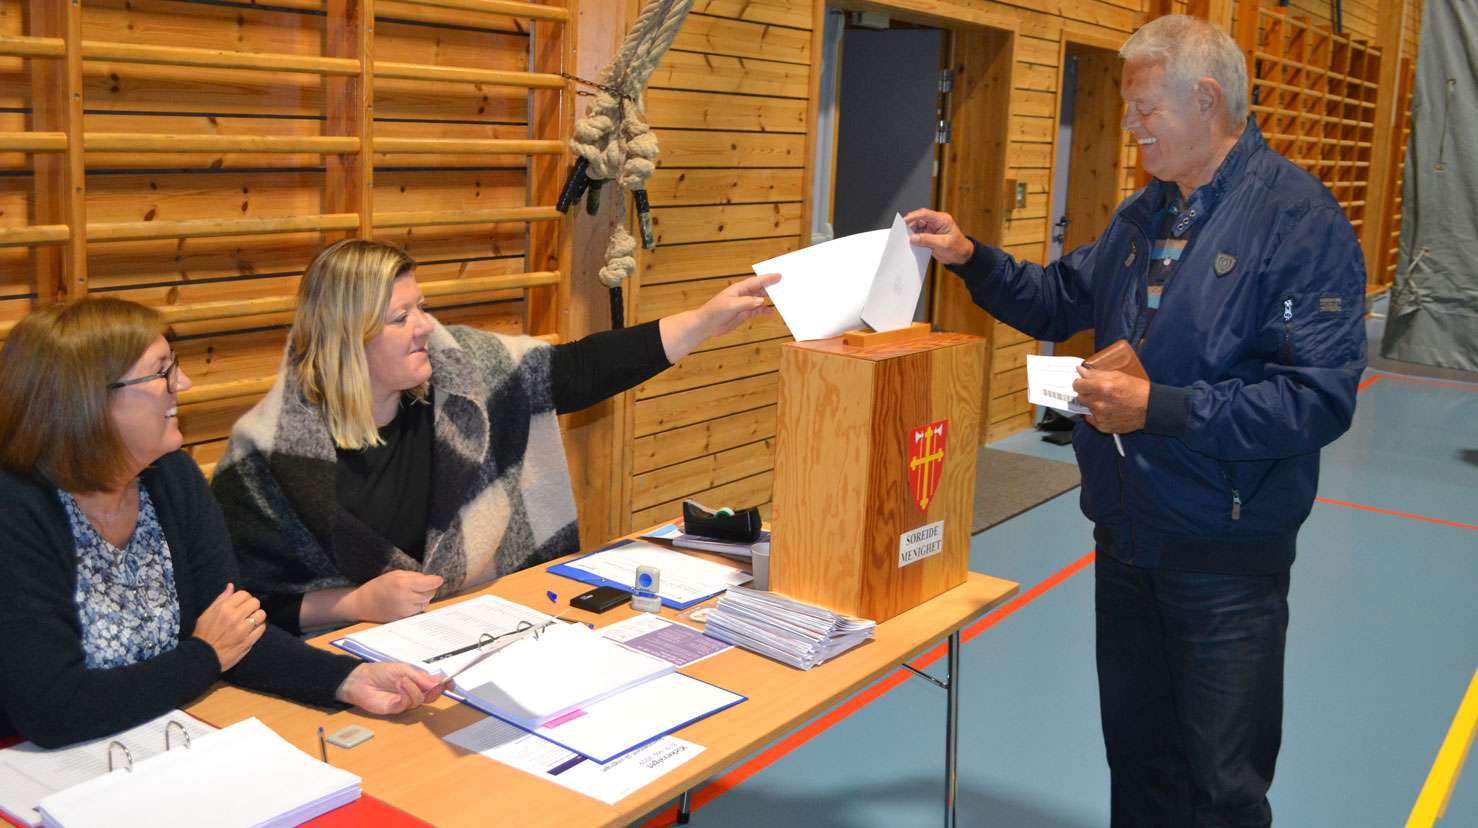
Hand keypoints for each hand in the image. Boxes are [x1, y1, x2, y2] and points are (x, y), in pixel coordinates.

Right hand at [191, 583, 265, 671]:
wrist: (202, 657)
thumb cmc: (203, 634)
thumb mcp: (207, 613)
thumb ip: (221, 599)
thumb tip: (231, 585)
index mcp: (224, 608)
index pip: (244, 594)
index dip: (244, 598)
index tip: (242, 604)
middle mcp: (235, 617)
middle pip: (255, 602)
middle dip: (252, 606)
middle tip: (246, 612)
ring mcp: (242, 630)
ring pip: (261, 615)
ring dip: (257, 617)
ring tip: (249, 621)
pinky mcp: (248, 641)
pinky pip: (262, 629)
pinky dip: (258, 628)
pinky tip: (251, 630)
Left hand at [335, 662, 446, 714]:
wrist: (361, 680)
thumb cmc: (380, 672)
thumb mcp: (403, 669)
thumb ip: (420, 678)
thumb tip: (437, 683)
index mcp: (417, 680)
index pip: (435, 684)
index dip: (445, 684)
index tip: (451, 684)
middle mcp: (414, 691)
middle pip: (432, 696)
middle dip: (435, 690)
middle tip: (435, 685)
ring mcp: (405, 701)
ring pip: (420, 700)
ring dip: (414, 689)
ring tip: (403, 680)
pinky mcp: (396, 709)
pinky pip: (407, 704)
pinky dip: (405, 694)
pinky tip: (399, 686)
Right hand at [345, 571, 443, 622]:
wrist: (364, 604)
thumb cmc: (379, 586)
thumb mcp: (396, 574)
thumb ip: (414, 576)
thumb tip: (430, 580)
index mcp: (404, 585)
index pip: (430, 583)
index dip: (436, 580)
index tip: (438, 579)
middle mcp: (406, 599)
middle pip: (430, 593)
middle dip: (429, 588)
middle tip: (420, 585)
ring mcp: (406, 610)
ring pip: (425, 603)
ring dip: (423, 597)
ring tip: (410, 593)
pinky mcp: (404, 618)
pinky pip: (418, 610)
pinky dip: (416, 605)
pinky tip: (406, 601)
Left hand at [659, 272, 781, 362]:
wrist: (706, 324)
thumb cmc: (714, 312)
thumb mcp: (730, 306)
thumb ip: (746, 303)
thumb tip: (761, 301)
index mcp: (739, 289)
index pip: (756, 282)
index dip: (768, 278)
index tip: (779, 275)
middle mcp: (743, 295)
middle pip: (760, 288)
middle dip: (772, 286)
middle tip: (785, 284)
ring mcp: (744, 304)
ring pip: (760, 299)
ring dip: (770, 298)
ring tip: (781, 297)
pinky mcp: (744, 313)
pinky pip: (757, 310)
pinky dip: (764, 310)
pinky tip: (771, 311)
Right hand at [904, 208, 973, 265]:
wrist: (961, 257)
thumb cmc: (958, 248)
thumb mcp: (943, 244)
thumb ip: (928, 240)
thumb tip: (913, 238)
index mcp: (942, 220)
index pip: (925, 214)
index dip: (913, 216)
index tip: (904, 221)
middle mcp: (936, 222)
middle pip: (919, 220)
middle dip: (910, 225)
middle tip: (902, 233)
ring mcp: (932, 229)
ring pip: (917, 227)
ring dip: (911, 233)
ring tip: (905, 239)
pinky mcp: (929, 236)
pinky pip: (918, 235)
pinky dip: (914, 238)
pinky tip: (910, 243)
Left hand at [1072, 365, 1149, 433]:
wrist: (1150, 408)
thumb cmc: (1137, 390)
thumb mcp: (1118, 375)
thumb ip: (1096, 373)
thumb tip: (1080, 370)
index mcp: (1102, 387)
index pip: (1077, 385)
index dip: (1081, 383)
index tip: (1085, 383)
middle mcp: (1099, 403)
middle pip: (1080, 396)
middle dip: (1087, 393)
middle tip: (1100, 392)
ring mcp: (1100, 416)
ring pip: (1086, 407)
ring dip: (1093, 404)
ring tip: (1108, 401)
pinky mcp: (1102, 426)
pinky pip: (1091, 418)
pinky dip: (1097, 415)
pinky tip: (1109, 411)